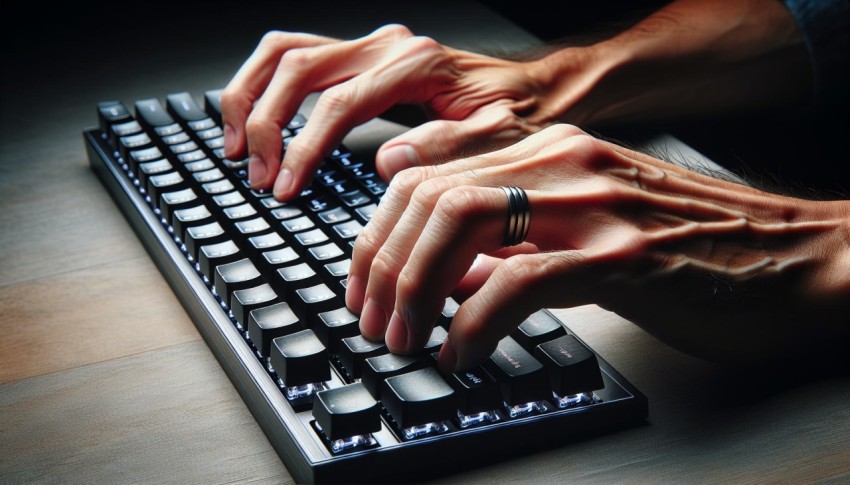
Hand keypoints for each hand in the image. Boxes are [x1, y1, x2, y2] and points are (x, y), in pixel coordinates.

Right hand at [219, 24, 589, 199]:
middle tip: (256, 173)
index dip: (304, 148)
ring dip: (250, 96)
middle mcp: (385, 45)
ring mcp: (369, 46)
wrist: (532, 89)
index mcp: (414, 64)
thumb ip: (447, 147)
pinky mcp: (360, 57)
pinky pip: (296, 59)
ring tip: (234, 145)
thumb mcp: (498, 137)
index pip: (337, 103)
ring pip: (284, 53)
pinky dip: (264, 86)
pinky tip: (255, 120)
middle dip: (264, 123)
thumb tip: (386, 160)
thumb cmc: (517, 115)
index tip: (285, 187)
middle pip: (296, 68)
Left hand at [345, 124, 849, 371]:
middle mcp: (563, 162)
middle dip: (381, 260)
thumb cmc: (694, 243)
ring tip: (405, 335)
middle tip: (373, 315)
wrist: (795, 254)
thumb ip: (516, 241)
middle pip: (428, 191)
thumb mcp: (588, 226)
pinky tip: (461, 352)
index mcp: (549, 150)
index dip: (380, 225)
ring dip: (414, 287)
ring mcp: (593, 204)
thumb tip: (451, 276)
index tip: (365, 272)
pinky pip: (518, 280)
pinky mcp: (624, 256)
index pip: (428, 166)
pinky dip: (472, 322)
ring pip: (459, 221)